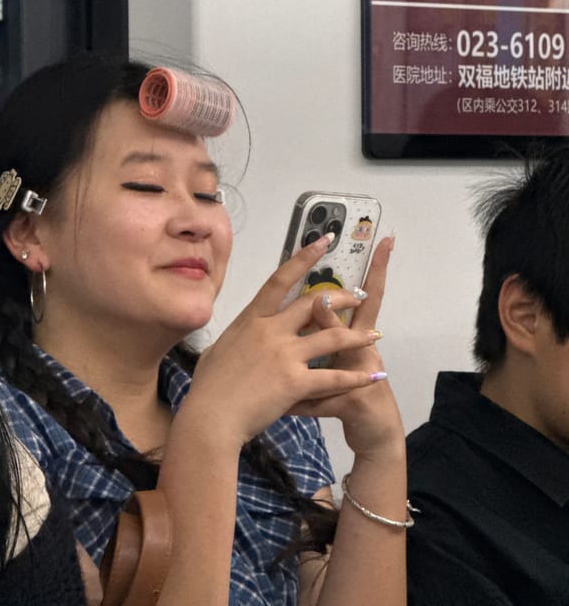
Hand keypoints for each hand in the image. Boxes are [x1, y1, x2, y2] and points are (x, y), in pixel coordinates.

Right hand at [184, 234, 378, 447]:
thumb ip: (238, 336)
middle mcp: (271, 331)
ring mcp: (285, 355)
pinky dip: (356, 378)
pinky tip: (373, 376)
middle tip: (359, 296)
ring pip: (332, 337)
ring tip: (375, 335)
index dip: (303, 258)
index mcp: (251, 319)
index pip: (280, 281)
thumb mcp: (219, 350)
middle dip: (341, 298)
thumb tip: (241, 331)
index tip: (324, 241)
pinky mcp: (295, 381)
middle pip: (313, 305)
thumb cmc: (209, 387)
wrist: (211, 417)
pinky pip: (333, 377)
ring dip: (357, 335)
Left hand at [292, 236, 403, 459]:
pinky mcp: (355, 403)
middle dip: (353, 295)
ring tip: (312, 326)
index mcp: (356, 336)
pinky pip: (325, 400)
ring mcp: (362, 376)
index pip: (366, 297)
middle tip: (344, 274)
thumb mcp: (344, 358)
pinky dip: (304, 403)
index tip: (385, 241)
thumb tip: (315, 303)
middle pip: (363, 315)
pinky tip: (288, 405)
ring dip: (327, 337)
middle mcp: (363, 350)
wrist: (376, 434)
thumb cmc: (354, 392)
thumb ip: (328, 333)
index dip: (377, 269)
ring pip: (343, 353)